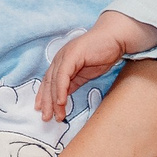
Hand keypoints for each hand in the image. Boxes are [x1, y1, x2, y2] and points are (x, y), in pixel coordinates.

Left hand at [37, 17, 151, 122]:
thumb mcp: (84, 74)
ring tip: (56, 115)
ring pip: (54, 81)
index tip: (42, 110)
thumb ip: (73, 83)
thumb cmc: (102, 53)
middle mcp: (60, 59)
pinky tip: (61, 102)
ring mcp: (64, 56)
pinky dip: (60, 90)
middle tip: (46, 118)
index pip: (49, 82)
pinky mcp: (71, 56)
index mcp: (61, 62)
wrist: (114, 38)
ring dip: (54, 101)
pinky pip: (63, 76)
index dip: (44, 97)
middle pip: (48, 83)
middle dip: (46, 103)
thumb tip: (63, 97)